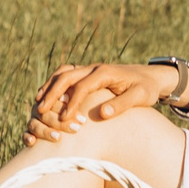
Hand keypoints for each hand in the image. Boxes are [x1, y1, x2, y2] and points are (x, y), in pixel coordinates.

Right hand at [27, 62, 181, 143]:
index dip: (72, 103)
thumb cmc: (146, 88)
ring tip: (38, 104)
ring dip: (49, 87)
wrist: (150, 76)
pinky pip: (65, 77)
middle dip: (52, 93)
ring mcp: (89, 70)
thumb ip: (121, 104)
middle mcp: (94, 68)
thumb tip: (101, 113)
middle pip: (66, 76)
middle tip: (40, 110)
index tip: (64, 119)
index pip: (82, 86)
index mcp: (105, 73)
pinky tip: (46, 97)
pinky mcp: (88, 75)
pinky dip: (53, 85)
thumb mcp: (140, 97)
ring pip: (62, 74)